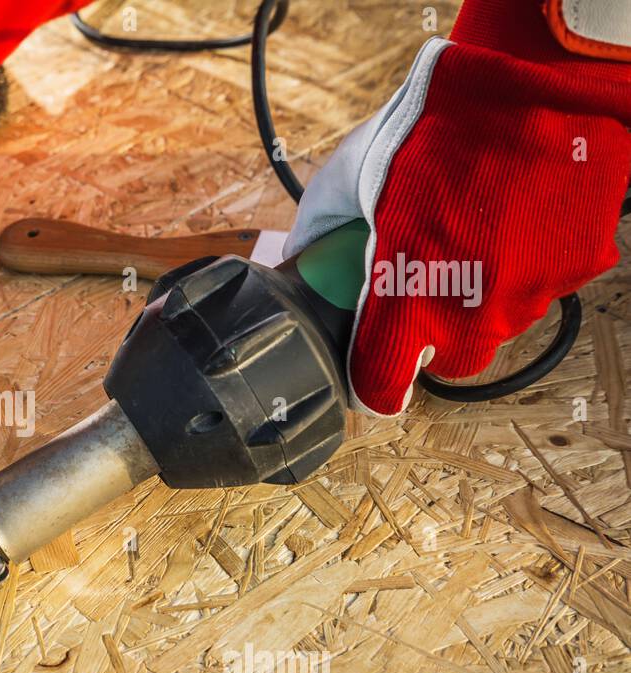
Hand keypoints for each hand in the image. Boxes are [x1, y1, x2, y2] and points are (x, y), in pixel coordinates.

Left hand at [285, 0, 630, 415]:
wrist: (533, 85)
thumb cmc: (435, 128)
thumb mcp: (350, 175)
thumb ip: (320, 227)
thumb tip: (298, 255)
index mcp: (404, 297)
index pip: (382, 386)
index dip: (375, 387)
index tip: (373, 380)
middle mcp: (469, 312)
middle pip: (450, 361)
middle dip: (434, 336)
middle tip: (425, 288)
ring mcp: (528, 295)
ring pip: (498, 324)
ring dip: (481, 297)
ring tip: (472, 236)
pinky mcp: (576, 270)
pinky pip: (542, 286)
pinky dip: (526, 264)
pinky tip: (512, 220)